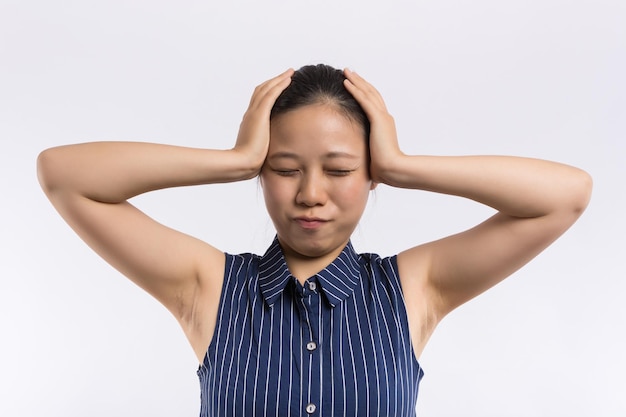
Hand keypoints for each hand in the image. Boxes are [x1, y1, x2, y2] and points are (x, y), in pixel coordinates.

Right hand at [234, 68, 293, 173]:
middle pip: (261, 90)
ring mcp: (254, 112)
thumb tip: (271, 149)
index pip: (258, 100)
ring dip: (279, 79)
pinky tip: (289, 79)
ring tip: (290, 72)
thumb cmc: (251, 161)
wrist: (242, 163)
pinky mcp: (259, 114)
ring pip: (267, 88)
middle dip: (274, 81)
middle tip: (287, 74)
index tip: (278, 86)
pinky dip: (280, 84)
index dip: (269, 91)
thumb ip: (265, 144)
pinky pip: (271, 94)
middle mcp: (250, 113)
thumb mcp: (259, 149)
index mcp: (250, 121)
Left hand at [343, 69, 402, 183]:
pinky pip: (364, 100)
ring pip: (367, 93)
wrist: (393, 169)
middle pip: (371, 93)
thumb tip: (362, 164)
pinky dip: (355, 89)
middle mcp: (385, 117)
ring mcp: (382, 117)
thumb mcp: (373, 157)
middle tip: (350, 72)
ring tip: (345, 71)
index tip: (355, 85)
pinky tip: (346, 82)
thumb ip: (367, 154)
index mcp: (384, 125)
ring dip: (356, 81)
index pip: (373, 104)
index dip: (365, 92)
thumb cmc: (384, 169)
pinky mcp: (378, 119)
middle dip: (360, 81)